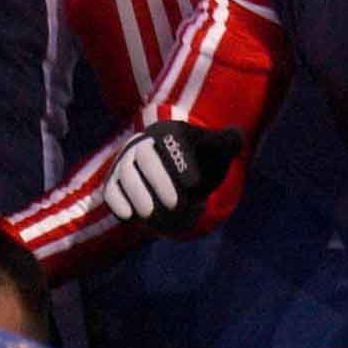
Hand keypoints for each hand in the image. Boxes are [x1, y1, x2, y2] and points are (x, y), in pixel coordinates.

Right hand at [103, 121, 242, 232]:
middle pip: (145, 156)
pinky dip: (117, 201)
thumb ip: (229, 142)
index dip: (181, 160)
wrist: (174, 172)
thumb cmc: (199, 160)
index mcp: (170, 131)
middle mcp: (144, 143)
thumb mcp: (217, 148)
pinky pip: (111, 190)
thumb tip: (236, 139)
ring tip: (150, 214)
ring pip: (126, 174)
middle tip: (175, 203)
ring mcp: (126, 163)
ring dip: (137, 194)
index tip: (194, 183)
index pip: (172, 140)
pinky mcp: (115, 183)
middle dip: (158, 180)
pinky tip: (128, 216)